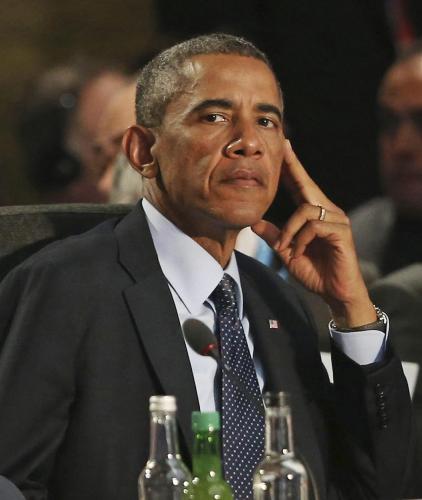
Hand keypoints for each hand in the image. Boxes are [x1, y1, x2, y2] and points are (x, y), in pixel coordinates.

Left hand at [252, 140, 375, 327]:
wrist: (335, 293)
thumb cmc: (315, 272)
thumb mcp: (287, 252)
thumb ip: (273, 236)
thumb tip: (254, 222)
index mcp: (315, 215)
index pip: (301, 187)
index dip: (292, 168)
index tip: (284, 148)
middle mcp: (328, 212)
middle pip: (307, 185)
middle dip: (294, 166)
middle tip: (283, 146)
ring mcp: (337, 220)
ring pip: (306, 209)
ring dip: (289, 230)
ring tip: (285, 248)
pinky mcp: (341, 232)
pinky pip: (314, 226)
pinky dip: (300, 239)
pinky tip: (297, 253)